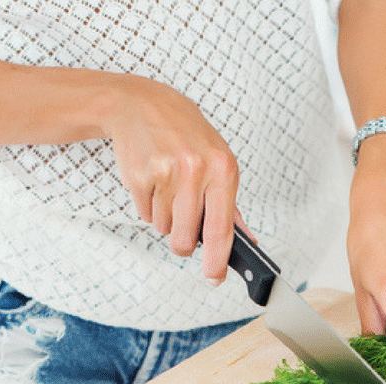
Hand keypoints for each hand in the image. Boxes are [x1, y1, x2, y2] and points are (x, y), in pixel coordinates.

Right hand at [102, 75, 241, 282]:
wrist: (143, 104)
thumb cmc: (186, 135)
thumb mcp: (218, 161)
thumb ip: (230, 205)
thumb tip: (246, 240)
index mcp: (223, 168)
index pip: (222, 229)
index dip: (217, 260)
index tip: (214, 277)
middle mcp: (196, 170)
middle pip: (186, 239)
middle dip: (183, 242)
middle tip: (183, 222)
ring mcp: (166, 173)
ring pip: (164, 228)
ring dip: (165, 218)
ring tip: (168, 187)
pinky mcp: (140, 176)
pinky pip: (144, 215)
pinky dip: (148, 206)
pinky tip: (153, 180)